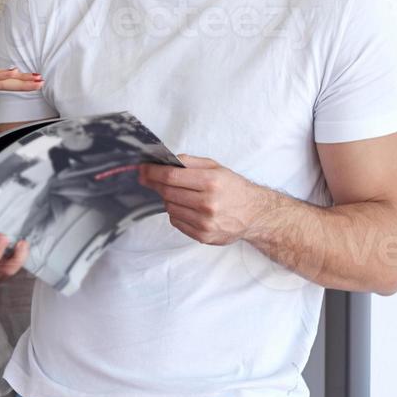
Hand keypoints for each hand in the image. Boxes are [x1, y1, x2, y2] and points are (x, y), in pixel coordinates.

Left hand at [138, 155, 277, 245]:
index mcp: (211, 182)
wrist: (254, 214)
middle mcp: (208, 203)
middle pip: (167, 192)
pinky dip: (176, 213)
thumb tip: (165, 161)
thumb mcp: (216, 167)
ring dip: (168, 199)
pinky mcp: (203, 235)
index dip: (152, 173)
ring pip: (170, 208)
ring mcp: (205, 222)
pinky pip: (176, 222)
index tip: (142, 170)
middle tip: (148, 179)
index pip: (171, 177)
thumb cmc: (233, 188)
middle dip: (155, 184)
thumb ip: (190, 162)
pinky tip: (187, 208)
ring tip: (179, 194)